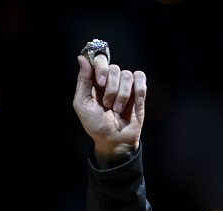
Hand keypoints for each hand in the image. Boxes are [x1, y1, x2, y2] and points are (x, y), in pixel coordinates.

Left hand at [73, 52, 146, 166]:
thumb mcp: (82, 104)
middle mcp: (110, 80)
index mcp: (94, 81)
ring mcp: (124, 85)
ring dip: (122, 95)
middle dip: (111, 89)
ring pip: (127, 75)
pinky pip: (140, 78)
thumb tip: (82, 58)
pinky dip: (138, 90)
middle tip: (107, 104)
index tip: (100, 82)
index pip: (99, 59)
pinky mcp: (137, 91)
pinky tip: (134, 103)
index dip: (101, 67)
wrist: (114, 140)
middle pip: (114, 68)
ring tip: (117, 109)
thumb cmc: (96, 125)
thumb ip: (83, 81)